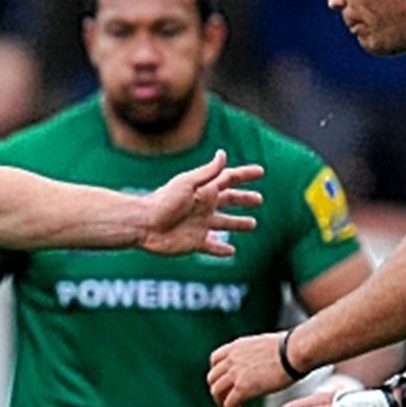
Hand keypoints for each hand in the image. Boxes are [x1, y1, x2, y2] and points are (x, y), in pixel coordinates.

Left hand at [137, 150, 263, 257]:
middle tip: (259, 200)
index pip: (229, 179)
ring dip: (238, 224)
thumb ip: (207, 172)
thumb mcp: (187, 183)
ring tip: (252, 224)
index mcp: (204, 190)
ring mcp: (200, 225)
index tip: (261, 172)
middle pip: (229, 201)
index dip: (245, 175)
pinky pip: (212, 246)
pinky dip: (222, 250)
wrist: (144, 225)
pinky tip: (232, 252)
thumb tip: (223, 154)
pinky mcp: (194, 243)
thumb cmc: (163, 201)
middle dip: (244, 200)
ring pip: (224, 224)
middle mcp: (204, 206)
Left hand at [206, 331, 293, 406]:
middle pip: (212, 379)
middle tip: (231, 402)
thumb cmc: (292, 348)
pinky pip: (228, 405)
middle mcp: (232, 359)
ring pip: (216, 393)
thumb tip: (264, 360)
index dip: (218, 374)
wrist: (296, 351)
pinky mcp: (242, 388)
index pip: (215, 360)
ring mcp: (235, 373)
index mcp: (237, 347)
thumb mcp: (267, 346)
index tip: (227, 383)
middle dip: (219, 392)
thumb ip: (258, 354)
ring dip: (224, 406)